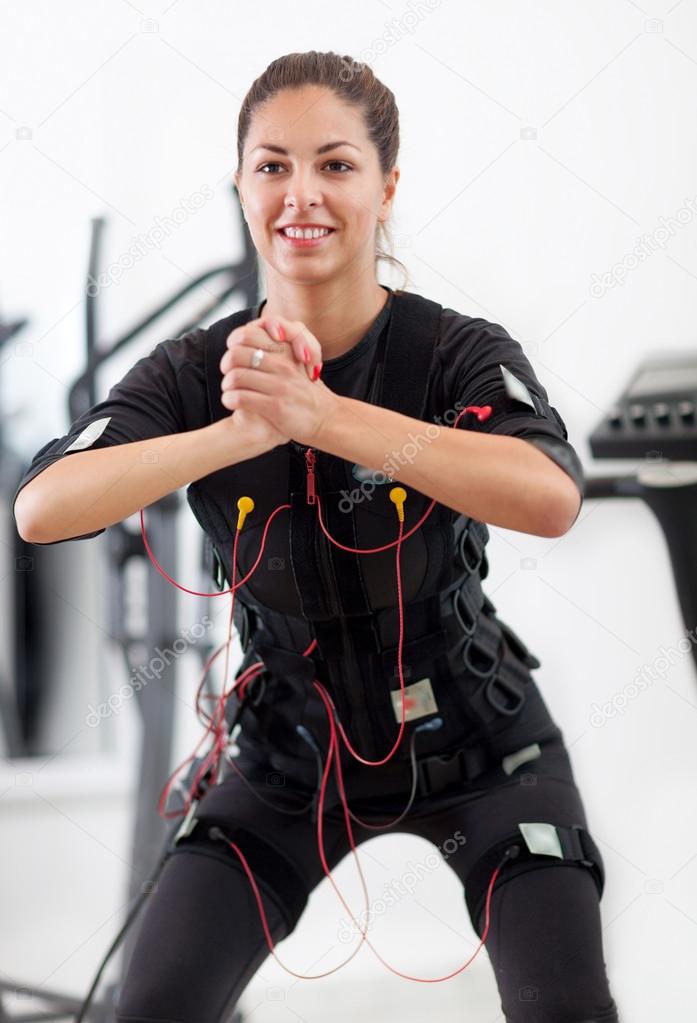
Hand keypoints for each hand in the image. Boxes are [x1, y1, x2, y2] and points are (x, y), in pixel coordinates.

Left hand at [219, 316, 339, 446]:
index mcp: (286, 351)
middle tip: (227, 372)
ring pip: (235, 377)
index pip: (247, 334)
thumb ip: (280, 347)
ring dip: (226, 385)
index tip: (234, 351)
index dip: (234, 341)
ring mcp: (279, 386)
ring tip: (229, 389)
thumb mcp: (298, 362)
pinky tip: (231, 402)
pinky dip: (229, 400)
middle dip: (226, 364)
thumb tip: (253, 332)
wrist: (326, 419)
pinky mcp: (275, 407)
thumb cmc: (306, 391)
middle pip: (237, 354)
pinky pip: (240, 398)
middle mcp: (283, 366)